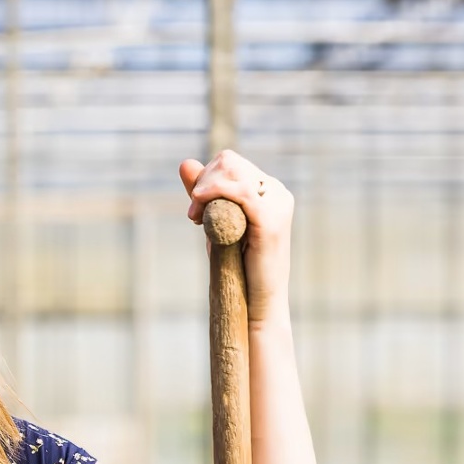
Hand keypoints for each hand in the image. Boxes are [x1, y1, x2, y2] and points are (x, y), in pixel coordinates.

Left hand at [178, 150, 294, 324]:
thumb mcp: (215, 222)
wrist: (256, 301)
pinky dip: (216, 193)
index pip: (229, 162)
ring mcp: (278, 204)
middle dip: (202, 183)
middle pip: (229, 162)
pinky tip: (201, 205)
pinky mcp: (272, 220)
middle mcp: (276, 192)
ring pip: (233, 172)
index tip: (194, 208)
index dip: (205, 178)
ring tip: (195, 217)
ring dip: (205, 190)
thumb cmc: (236, 266)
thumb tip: (185, 162)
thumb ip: (203, 194)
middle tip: (192, 215)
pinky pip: (242, 192)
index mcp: (266, 189)